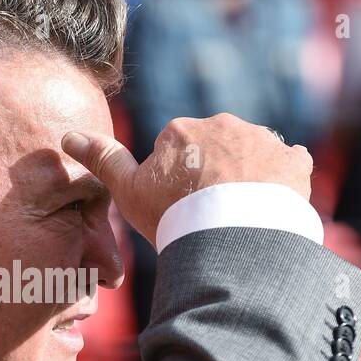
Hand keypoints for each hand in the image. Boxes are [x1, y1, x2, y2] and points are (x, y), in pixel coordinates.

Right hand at [61, 113, 312, 242]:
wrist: (230, 236)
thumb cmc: (172, 214)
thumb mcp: (127, 192)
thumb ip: (102, 160)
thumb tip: (67, 135)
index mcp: (182, 130)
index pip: (178, 152)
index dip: (176, 183)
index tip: (178, 208)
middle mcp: (223, 124)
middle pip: (216, 150)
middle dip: (214, 175)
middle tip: (209, 216)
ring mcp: (261, 140)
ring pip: (253, 156)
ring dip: (249, 178)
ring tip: (241, 217)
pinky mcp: (293, 161)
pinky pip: (290, 166)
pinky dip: (283, 182)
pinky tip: (272, 209)